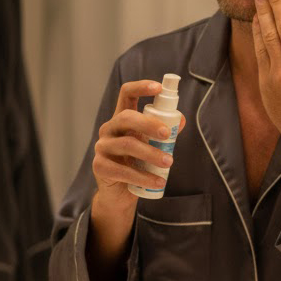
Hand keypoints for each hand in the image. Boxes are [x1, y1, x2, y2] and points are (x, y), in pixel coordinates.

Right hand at [91, 79, 186, 206]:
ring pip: (127, 145)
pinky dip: (143, 177)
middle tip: (168, 135)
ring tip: (169, 163)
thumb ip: (164, 132)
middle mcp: (109, 128)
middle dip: (149, 124)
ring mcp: (102, 147)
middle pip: (126, 117)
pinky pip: (122, 170)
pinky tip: (158, 182)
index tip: (158, 87)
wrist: (120, 193)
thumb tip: (181, 120)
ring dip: (151, 154)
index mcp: (122, 118)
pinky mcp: (100, 167)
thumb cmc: (137, 164)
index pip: (126, 94)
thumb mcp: (152, 145)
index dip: (141, 87)